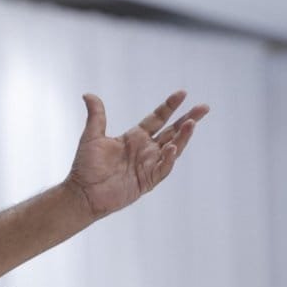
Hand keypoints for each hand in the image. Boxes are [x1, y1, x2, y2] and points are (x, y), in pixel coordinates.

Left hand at [66, 91, 208, 218]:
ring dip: (183, 137)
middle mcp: (145, 149)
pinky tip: (172, 148)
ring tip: (192, 123)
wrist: (83, 193)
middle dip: (188, 119)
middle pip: (172, 132)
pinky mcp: (147, 181)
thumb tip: (88, 95)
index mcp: (134, 137)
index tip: (182, 93)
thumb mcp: (92, 136)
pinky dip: (168, 159)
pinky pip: (162, 168)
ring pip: (172, 148)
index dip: (170, 106)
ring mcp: (148, 165)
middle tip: (204, 107)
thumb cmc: (86, 166)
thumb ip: (96, 115)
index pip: (157, 118)